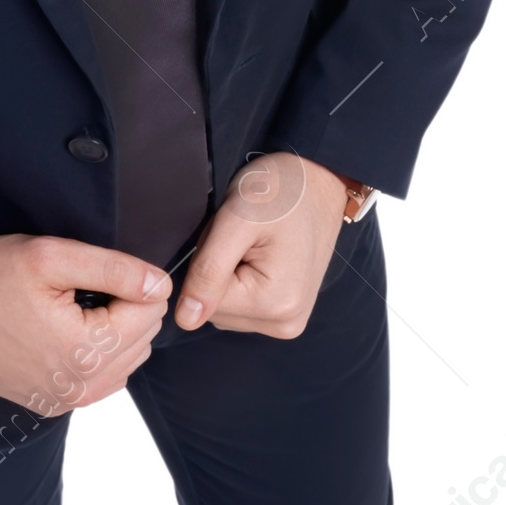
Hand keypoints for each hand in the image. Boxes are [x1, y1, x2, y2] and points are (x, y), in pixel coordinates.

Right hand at [0, 235, 172, 415]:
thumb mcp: (50, 257)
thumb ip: (114, 269)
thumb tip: (160, 283)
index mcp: (88, 352)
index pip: (153, 309)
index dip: (130, 280)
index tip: (92, 272)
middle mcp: (84, 387)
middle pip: (144, 335)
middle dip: (125, 306)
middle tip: (79, 287)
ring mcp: (70, 401)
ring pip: (129, 358)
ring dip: (114, 330)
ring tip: (72, 308)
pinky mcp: (56, 404)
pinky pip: (105, 378)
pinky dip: (99, 353)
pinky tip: (68, 331)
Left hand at [173, 152, 347, 338]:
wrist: (320, 182)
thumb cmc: (282, 192)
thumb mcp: (236, 220)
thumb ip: (208, 271)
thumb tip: (186, 320)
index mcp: (275, 303)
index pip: (203, 303)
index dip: (205, 263)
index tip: (232, 236)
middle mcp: (286, 323)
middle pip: (216, 310)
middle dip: (215, 271)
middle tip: (241, 237)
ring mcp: (288, 321)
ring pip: (225, 309)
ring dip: (225, 276)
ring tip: (250, 244)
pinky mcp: (286, 313)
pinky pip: (241, 306)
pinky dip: (238, 281)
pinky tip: (256, 256)